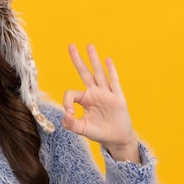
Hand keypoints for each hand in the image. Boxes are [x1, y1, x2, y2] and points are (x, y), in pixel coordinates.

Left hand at [62, 44, 139, 162]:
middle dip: (77, 60)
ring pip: (99, 73)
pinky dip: (111, 71)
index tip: (69, 114)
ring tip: (89, 46)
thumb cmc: (98, 132)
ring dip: (94, 60)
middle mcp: (94, 93)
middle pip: (84, 73)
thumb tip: (65, 116)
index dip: (67, 102)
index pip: (71, 93)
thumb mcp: (82, 129)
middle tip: (71, 45)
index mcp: (84, 99)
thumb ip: (71, 124)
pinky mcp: (117, 97)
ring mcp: (106, 94)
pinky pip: (114, 82)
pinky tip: (107, 60)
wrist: (116, 138)